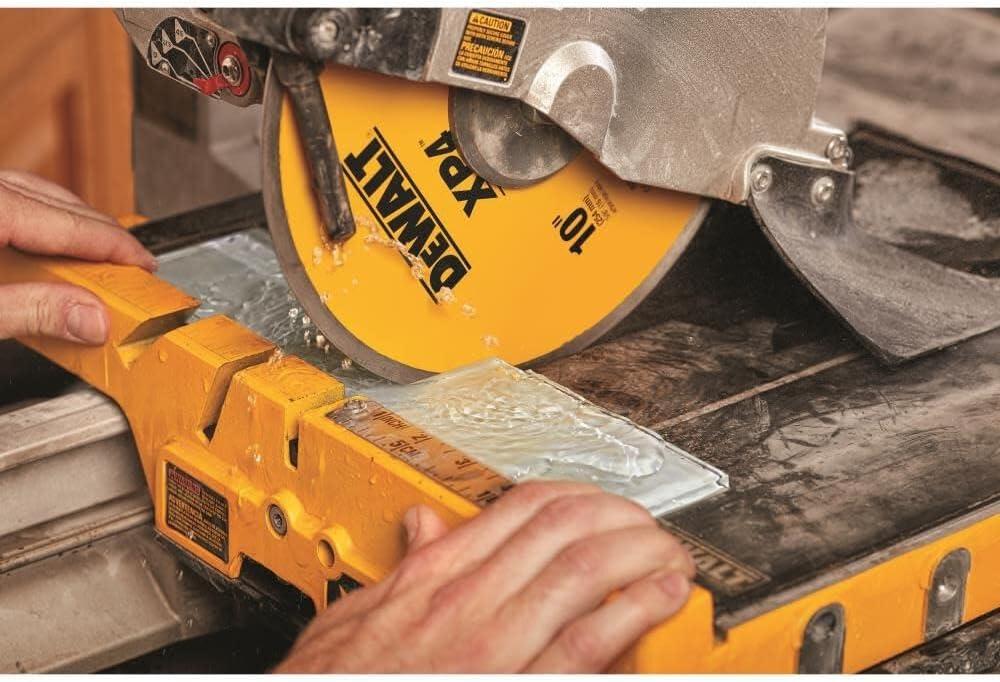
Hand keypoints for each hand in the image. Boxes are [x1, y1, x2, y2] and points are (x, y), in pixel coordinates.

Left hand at [0, 171, 155, 344]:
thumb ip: (32, 312)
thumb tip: (92, 319)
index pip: (71, 223)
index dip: (117, 246)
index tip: (145, 265)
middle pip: (57, 202)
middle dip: (101, 235)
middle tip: (130, 268)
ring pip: (34, 194)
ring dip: (72, 225)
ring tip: (94, 259)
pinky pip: (11, 199)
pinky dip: (39, 221)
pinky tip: (43, 247)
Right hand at [276, 481, 693, 672]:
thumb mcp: (350, 616)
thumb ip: (399, 569)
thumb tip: (424, 526)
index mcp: (432, 577)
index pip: (517, 509)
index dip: (575, 496)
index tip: (600, 500)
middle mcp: (466, 599)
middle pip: (560, 527)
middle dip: (618, 515)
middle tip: (648, 521)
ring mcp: (492, 644)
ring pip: (581, 568)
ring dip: (637, 550)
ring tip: (668, 549)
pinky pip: (585, 640)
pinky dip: (633, 609)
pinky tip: (661, 595)